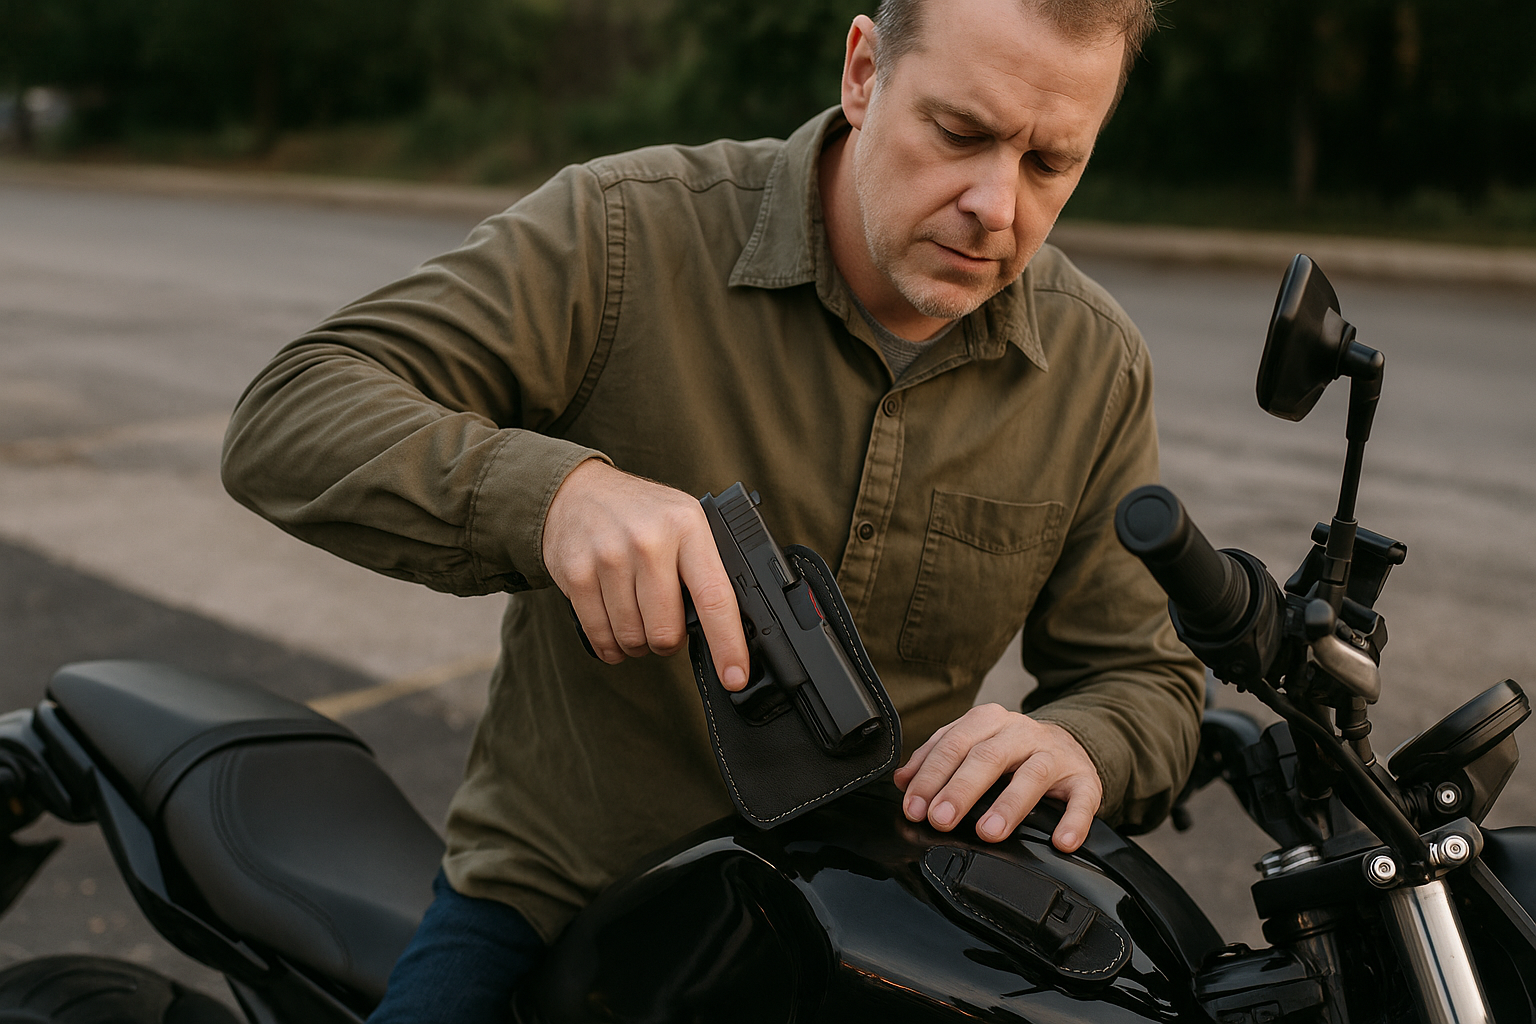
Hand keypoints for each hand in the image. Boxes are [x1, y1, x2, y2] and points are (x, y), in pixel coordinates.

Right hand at [542, 460, 750, 689]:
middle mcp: (648, 540)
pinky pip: (599, 636)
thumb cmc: (640, 514)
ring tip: (636, 617)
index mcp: (687, 527)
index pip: (715, 597)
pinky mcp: (577, 573)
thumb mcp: (683, 522)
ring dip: (636, 643)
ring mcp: (609, 556)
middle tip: (663, 624)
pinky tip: (613, 628)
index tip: (734, 677)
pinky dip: (610, 645)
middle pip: (665, 631)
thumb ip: (703, 567)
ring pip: (632, 638)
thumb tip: (731, 630)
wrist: (577, 491)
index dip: (727, 644)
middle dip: (667, 642)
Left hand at [893, 704, 1101, 851]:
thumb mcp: (972, 745)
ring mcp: (1054, 754)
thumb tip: (902, 780)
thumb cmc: (1010, 751)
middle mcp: (1021, 732)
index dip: (931, 775)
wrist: (1066, 743)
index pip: (953, 744)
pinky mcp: (1084, 779)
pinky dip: (1073, 821)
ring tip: (988, 832)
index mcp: (988, 721)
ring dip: (1009, 805)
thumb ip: (937, 759)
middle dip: (960, 789)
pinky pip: (1082, 799)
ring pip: (1032, 775)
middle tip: (940, 818)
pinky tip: (1060, 841)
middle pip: (988, 757)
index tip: (914, 806)